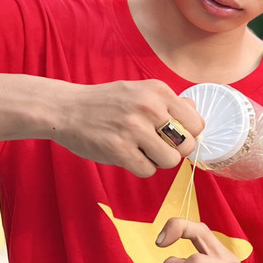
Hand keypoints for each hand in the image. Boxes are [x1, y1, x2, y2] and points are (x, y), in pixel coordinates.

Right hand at [52, 80, 204, 177]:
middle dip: (175, 151)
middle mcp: (149, 107)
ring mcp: (134, 129)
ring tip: (142, 151)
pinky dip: (141, 168)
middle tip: (157, 146)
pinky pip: (148, 171)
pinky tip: (128, 155)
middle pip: (187, 145)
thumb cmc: (107, 103)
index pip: (197, 123)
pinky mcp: (119, 150)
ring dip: (158, 161)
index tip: (174, 136)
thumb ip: (170, 103)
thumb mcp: (140, 91)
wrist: (66, 109)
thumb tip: (195, 113)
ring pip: (170, 161)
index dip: (188, 134)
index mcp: (158, 91)